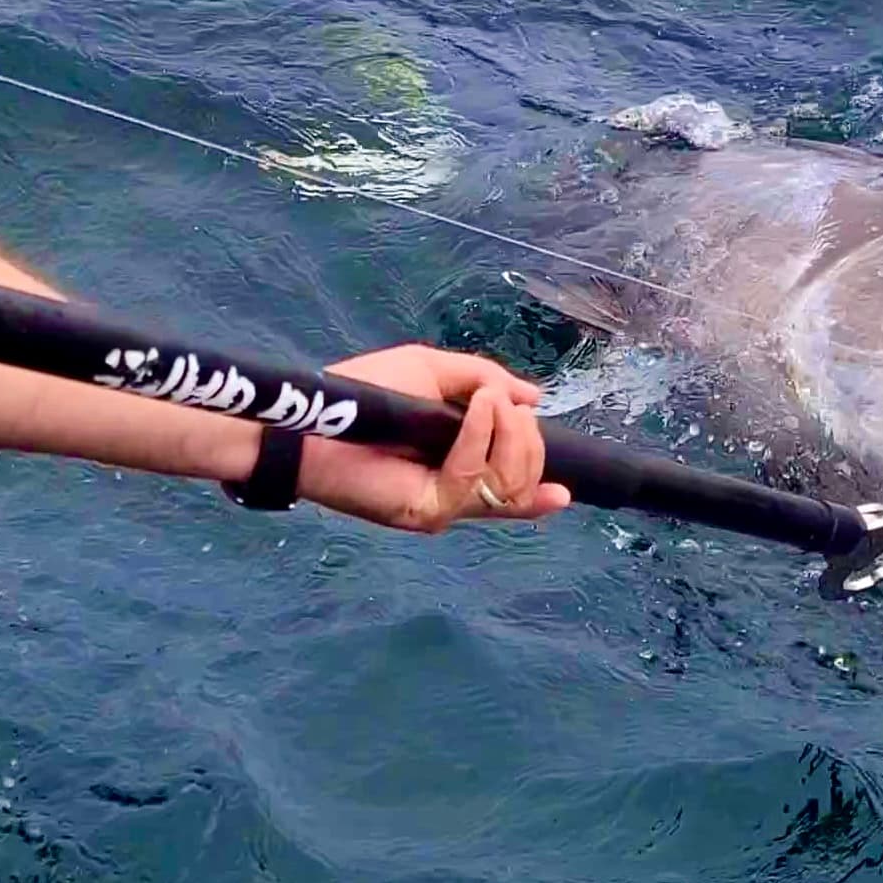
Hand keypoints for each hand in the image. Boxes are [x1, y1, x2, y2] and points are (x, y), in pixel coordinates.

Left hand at [298, 344, 573, 531]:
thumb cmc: (367, 390)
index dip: (542, 490)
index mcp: (461, 465)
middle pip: (523, 487)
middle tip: (506, 405)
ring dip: (509, 433)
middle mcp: (457, 492)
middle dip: (530, 441)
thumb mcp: (433, 372)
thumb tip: (535, 399)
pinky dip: (481, 436)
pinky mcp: (427, 510)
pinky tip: (475, 410)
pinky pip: (475, 478)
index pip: (513, 489)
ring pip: (509, 485)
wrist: (317, 416)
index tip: (565, 489)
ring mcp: (444, 504)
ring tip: (486, 401)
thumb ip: (484, 380)